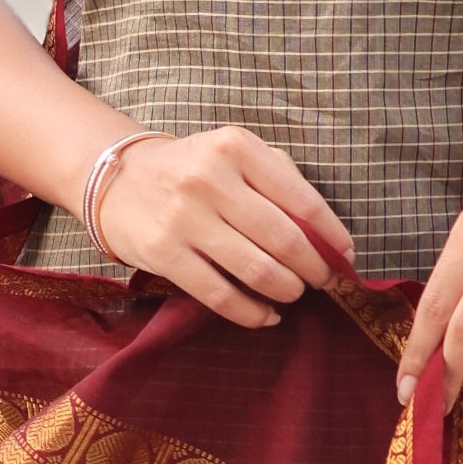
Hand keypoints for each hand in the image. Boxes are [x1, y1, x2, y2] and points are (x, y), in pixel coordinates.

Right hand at [94, 126, 352, 326]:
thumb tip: (328, 234)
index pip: (302, 199)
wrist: (117, 179)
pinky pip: (221, 295)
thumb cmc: (192, 169)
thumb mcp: (234, 154)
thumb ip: (280, 180)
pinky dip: (253, 313)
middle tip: (322, 280)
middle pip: (284, 239)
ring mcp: (183, 217)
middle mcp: (209, 178)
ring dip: (287, 290)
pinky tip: (266, 316)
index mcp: (236, 147)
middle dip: (314, 268)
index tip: (346, 256)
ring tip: (294, 293)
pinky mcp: (164, 254)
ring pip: (257, 270)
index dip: (332, 236)